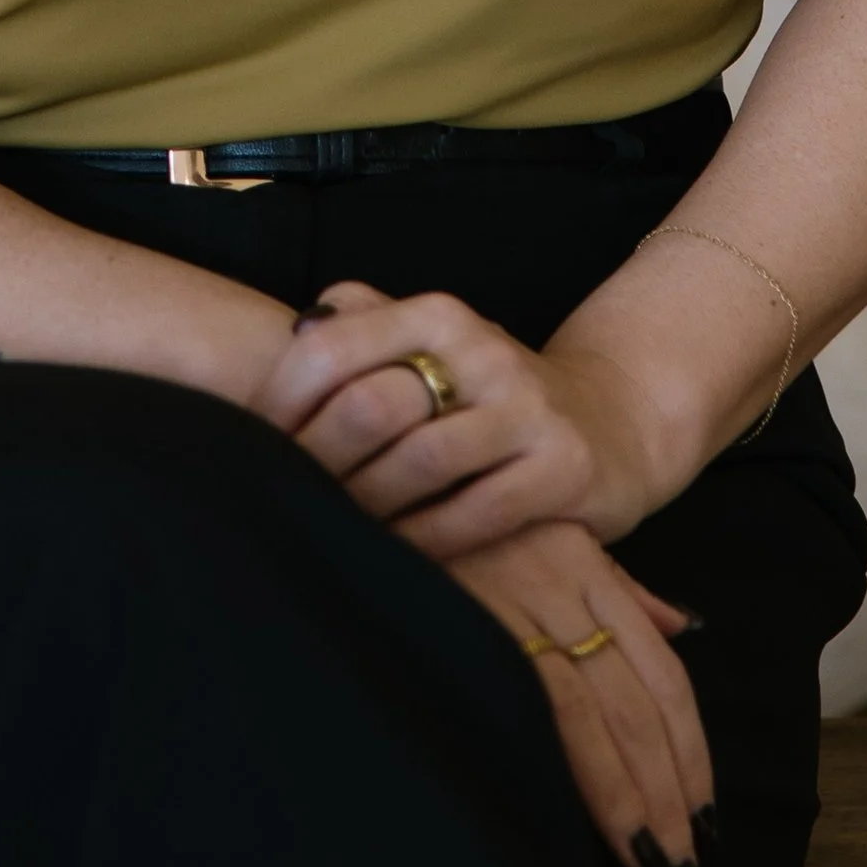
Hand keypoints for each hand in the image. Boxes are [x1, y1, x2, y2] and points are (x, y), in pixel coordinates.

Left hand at [256, 279, 666, 557]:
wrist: (612, 420)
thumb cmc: (494, 391)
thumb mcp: (437, 342)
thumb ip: (366, 324)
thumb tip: (293, 328)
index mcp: (438, 313)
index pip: (333, 346)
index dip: (281, 401)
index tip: (253, 444)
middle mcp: (483, 348)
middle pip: (369, 406)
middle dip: (317, 462)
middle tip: (284, 498)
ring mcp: (526, 408)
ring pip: (420, 463)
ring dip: (367, 506)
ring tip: (336, 529)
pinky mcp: (562, 468)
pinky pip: (474, 513)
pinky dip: (425, 539)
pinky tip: (396, 554)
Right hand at [449, 517, 712, 866]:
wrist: (390, 473)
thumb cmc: (468, 518)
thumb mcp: (555, 534)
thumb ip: (619, 588)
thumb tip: (682, 630)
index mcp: (588, 568)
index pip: (662, 675)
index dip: (691, 753)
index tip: (706, 819)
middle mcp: (562, 586)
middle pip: (636, 707)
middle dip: (668, 794)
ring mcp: (515, 606)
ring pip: (591, 715)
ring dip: (626, 798)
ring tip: (650, 864)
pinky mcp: (470, 624)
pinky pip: (530, 704)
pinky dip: (565, 765)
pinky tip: (577, 818)